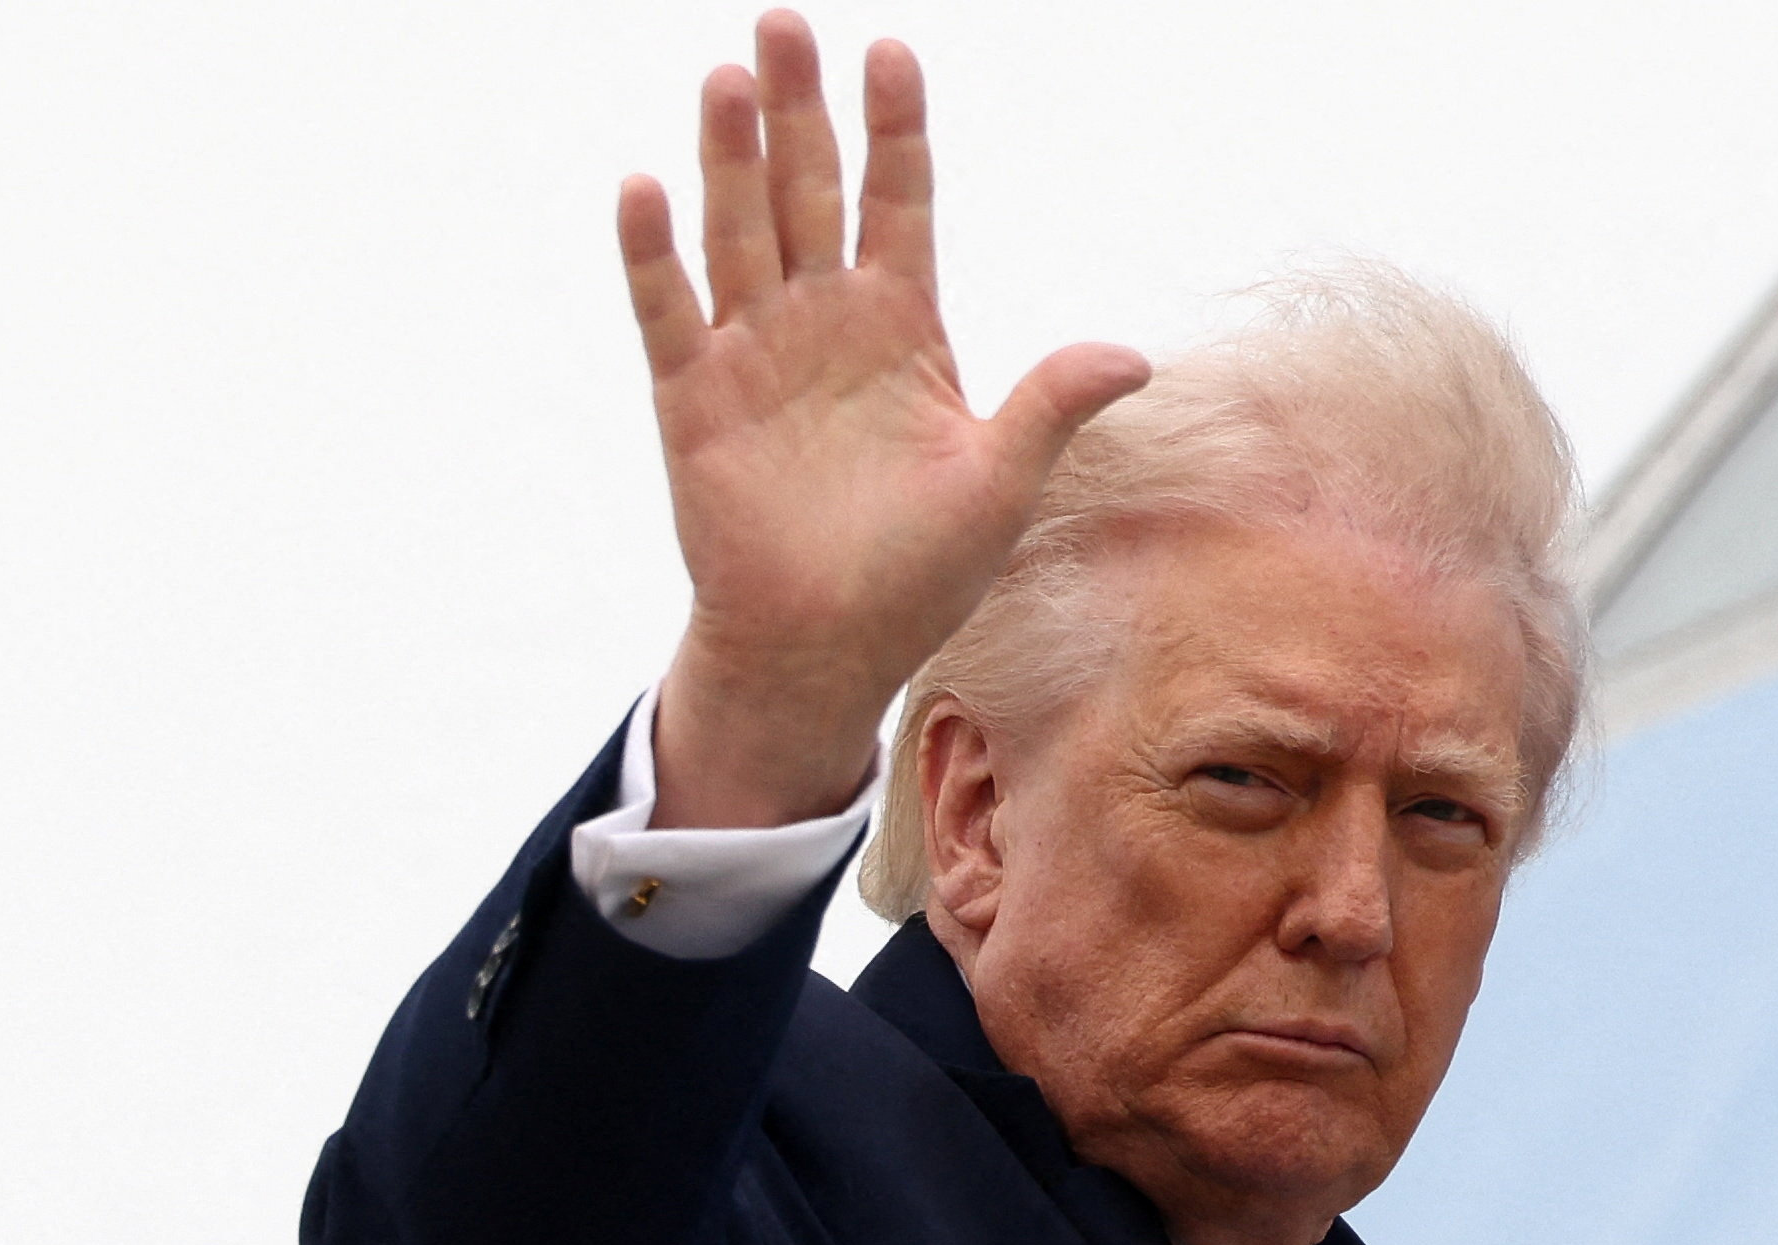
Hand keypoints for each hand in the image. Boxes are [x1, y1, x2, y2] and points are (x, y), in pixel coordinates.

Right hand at [618, 11, 1150, 828]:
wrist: (829, 648)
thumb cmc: (919, 574)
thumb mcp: (1000, 484)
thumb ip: (1049, 408)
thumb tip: (1132, 356)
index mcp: (903, 326)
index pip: (899, 202)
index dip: (894, 131)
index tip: (891, 53)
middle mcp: (824, 321)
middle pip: (810, 191)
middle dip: (800, 110)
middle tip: (785, 20)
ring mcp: (755, 353)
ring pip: (740, 233)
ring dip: (730, 158)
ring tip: (729, 78)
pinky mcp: (694, 399)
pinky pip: (671, 314)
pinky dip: (655, 256)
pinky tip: (645, 188)